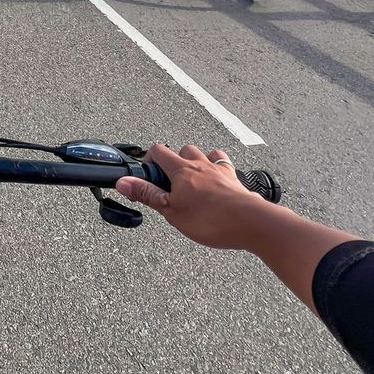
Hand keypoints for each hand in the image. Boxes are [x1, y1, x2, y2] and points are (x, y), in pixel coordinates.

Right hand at [115, 145, 274, 249]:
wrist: (251, 223)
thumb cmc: (210, 219)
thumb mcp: (171, 211)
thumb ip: (147, 194)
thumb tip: (122, 182)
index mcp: (182, 170)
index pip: (159, 151)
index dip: (149, 161)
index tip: (148, 177)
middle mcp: (201, 164)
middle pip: (183, 151)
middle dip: (174, 162)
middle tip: (171, 184)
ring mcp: (220, 170)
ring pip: (205, 154)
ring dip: (197, 162)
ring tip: (193, 181)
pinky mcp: (235, 179)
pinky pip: (225, 165)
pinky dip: (219, 169)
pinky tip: (218, 182)